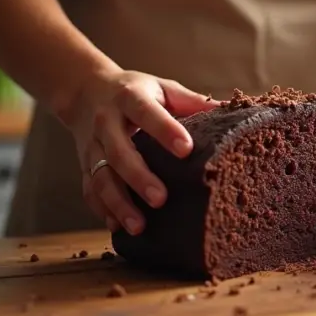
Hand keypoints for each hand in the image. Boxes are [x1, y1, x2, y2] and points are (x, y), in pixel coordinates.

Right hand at [66, 70, 219, 234]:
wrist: (85, 91)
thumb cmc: (135, 91)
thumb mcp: (162, 88)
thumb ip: (193, 101)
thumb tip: (231, 110)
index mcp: (130, 98)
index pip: (147, 113)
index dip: (165, 130)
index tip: (185, 149)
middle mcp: (106, 123)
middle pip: (119, 152)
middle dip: (139, 177)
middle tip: (162, 199)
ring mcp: (92, 146)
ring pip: (101, 177)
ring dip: (119, 203)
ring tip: (139, 225)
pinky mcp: (84, 165)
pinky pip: (89, 190)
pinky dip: (102, 210)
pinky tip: (117, 227)